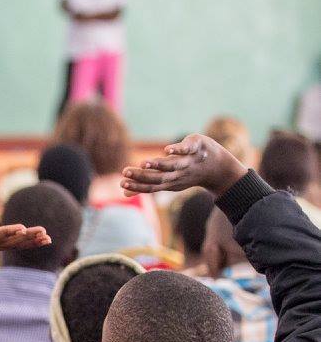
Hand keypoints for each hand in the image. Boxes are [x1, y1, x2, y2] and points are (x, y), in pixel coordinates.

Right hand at [121, 134, 247, 197]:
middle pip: (158, 177)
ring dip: (159, 165)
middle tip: (125, 172)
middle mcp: (178, 175)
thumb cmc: (188, 173)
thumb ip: (146, 184)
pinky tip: (167, 150)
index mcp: (169, 182)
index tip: (122, 183)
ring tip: (143, 163)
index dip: (137, 185)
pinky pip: (187, 150)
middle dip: (141, 176)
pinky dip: (178, 150)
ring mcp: (188, 162)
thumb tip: (124, 193)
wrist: (219, 168)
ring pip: (172, 166)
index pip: (151, 186)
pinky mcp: (196, 148)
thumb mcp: (167, 181)